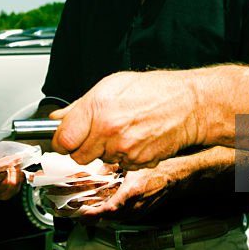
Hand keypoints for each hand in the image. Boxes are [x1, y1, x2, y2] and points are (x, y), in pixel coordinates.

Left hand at [49, 70, 200, 168]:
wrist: (189, 105)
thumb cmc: (155, 90)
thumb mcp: (112, 85)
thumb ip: (81, 105)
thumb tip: (58, 117)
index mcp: (98, 108)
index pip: (63, 139)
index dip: (62, 140)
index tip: (65, 138)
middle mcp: (108, 130)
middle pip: (77, 156)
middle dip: (82, 147)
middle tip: (95, 134)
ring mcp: (123, 149)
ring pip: (98, 161)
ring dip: (103, 151)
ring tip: (120, 132)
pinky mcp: (137, 162)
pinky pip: (118, 165)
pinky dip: (122, 157)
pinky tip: (133, 140)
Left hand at [74, 168, 171, 219]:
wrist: (173, 177)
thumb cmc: (156, 169)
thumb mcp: (130, 164)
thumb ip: (110, 168)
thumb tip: (95, 173)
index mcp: (132, 192)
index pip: (109, 209)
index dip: (94, 214)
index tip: (82, 214)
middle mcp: (135, 206)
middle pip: (108, 218)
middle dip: (92, 217)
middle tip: (78, 213)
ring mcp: (138, 212)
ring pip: (114, 219)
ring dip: (101, 217)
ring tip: (88, 211)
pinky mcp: (140, 215)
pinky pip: (122, 218)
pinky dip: (111, 215)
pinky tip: (105, 208)